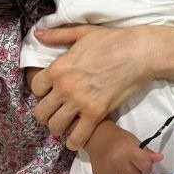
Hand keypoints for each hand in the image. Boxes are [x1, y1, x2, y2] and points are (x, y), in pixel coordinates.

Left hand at [30, 25, 152, 148]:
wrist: (138, 52)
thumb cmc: (112, 40)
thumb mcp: (82, 33)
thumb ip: (58, 35)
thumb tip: (38, 33)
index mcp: (58, 68)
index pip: (35, 88)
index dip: (41, 91)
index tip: (50, 92)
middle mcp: (64, 87)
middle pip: (40, 112)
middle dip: (46, 113)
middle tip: (56, 111)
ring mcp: (80, 102)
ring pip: (55, 127)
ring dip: (59, 127)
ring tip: (67, 123)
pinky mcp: (96, 114)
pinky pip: (77, 138)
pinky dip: (74, 141)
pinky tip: (77, 137)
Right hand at [85, 121, 162, 173]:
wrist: (96, 136)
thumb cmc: (118, 138)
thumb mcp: (134, 141)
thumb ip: (147, 152)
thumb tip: (160, 158)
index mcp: (129, 151)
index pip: (146, 167)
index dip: (146, 166)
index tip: (143, 163)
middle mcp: (118, 162)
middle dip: (136, 173)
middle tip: (130, 165)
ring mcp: (108, 171)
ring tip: (121, 170)